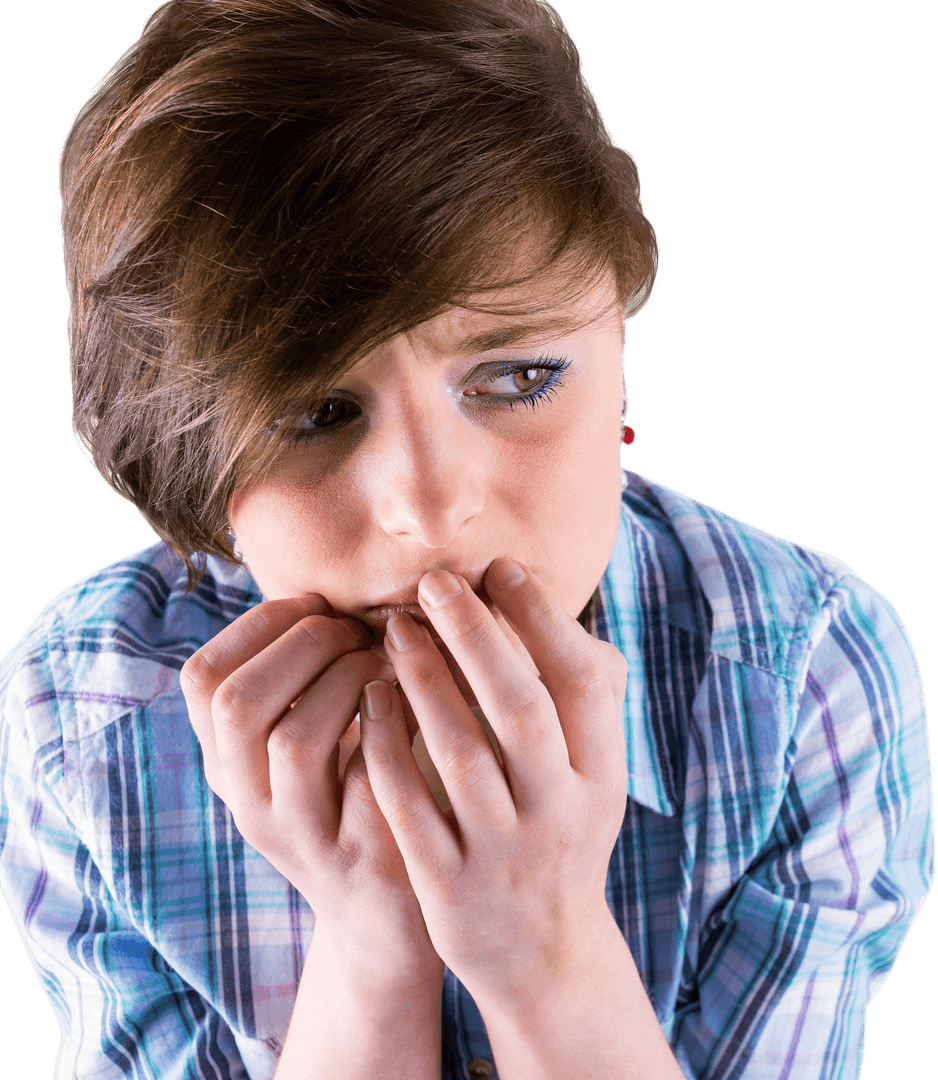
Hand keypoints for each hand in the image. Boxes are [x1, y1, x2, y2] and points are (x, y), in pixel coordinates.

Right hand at [179, 594, 441, 985]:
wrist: (386, 913)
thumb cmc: (354, 796)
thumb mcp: (308, 740)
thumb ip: (300, 676)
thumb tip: (328, 585)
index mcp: (228, 761)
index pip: (202, 676)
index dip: (261, 624)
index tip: (319, 606)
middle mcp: (246, 800)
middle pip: (239, 701)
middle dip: (306, 645)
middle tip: (360, 633)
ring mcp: (298, 836)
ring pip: (295, 739)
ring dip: (351, 680)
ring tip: (390, 666)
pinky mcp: (357, 858)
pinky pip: (367, 779)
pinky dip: (395, 725)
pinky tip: (421, 705)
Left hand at [358, 559, 628, 999]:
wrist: (544, 954)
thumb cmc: (560, 832)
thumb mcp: (592, 773)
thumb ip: (579, 696)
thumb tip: (537, 598)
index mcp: (600, 775)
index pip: (582, 682)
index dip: (542, 619)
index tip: (499, 568)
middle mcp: (560, 812)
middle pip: (520, 709)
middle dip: (476, 636)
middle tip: (434, 583)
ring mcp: (503, 853)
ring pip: (460, 752)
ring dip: (424, 680)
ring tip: (395, 630)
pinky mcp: (449, 885)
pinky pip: (409, 804)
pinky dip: (387, 744)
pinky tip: (371, 697)